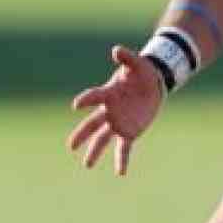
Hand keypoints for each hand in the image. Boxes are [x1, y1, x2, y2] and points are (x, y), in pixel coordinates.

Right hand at [66, 45, 163, 174]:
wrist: (152, 85)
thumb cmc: (141, 73)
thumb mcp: (137, 64)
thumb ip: (127, 57)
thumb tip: (116, 50)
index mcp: (109, 93)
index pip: (94, 96)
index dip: (86, 100)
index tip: (76, 105)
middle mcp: (109, 110)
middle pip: (92, 124)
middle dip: (82, 135)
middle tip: (70, 146)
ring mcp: (118, 122)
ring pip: (103, 138)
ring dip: (95, 151)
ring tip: (87, 165)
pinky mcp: (130, 131)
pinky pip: (124, 147)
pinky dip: (121, 159)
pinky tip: (120, 173)